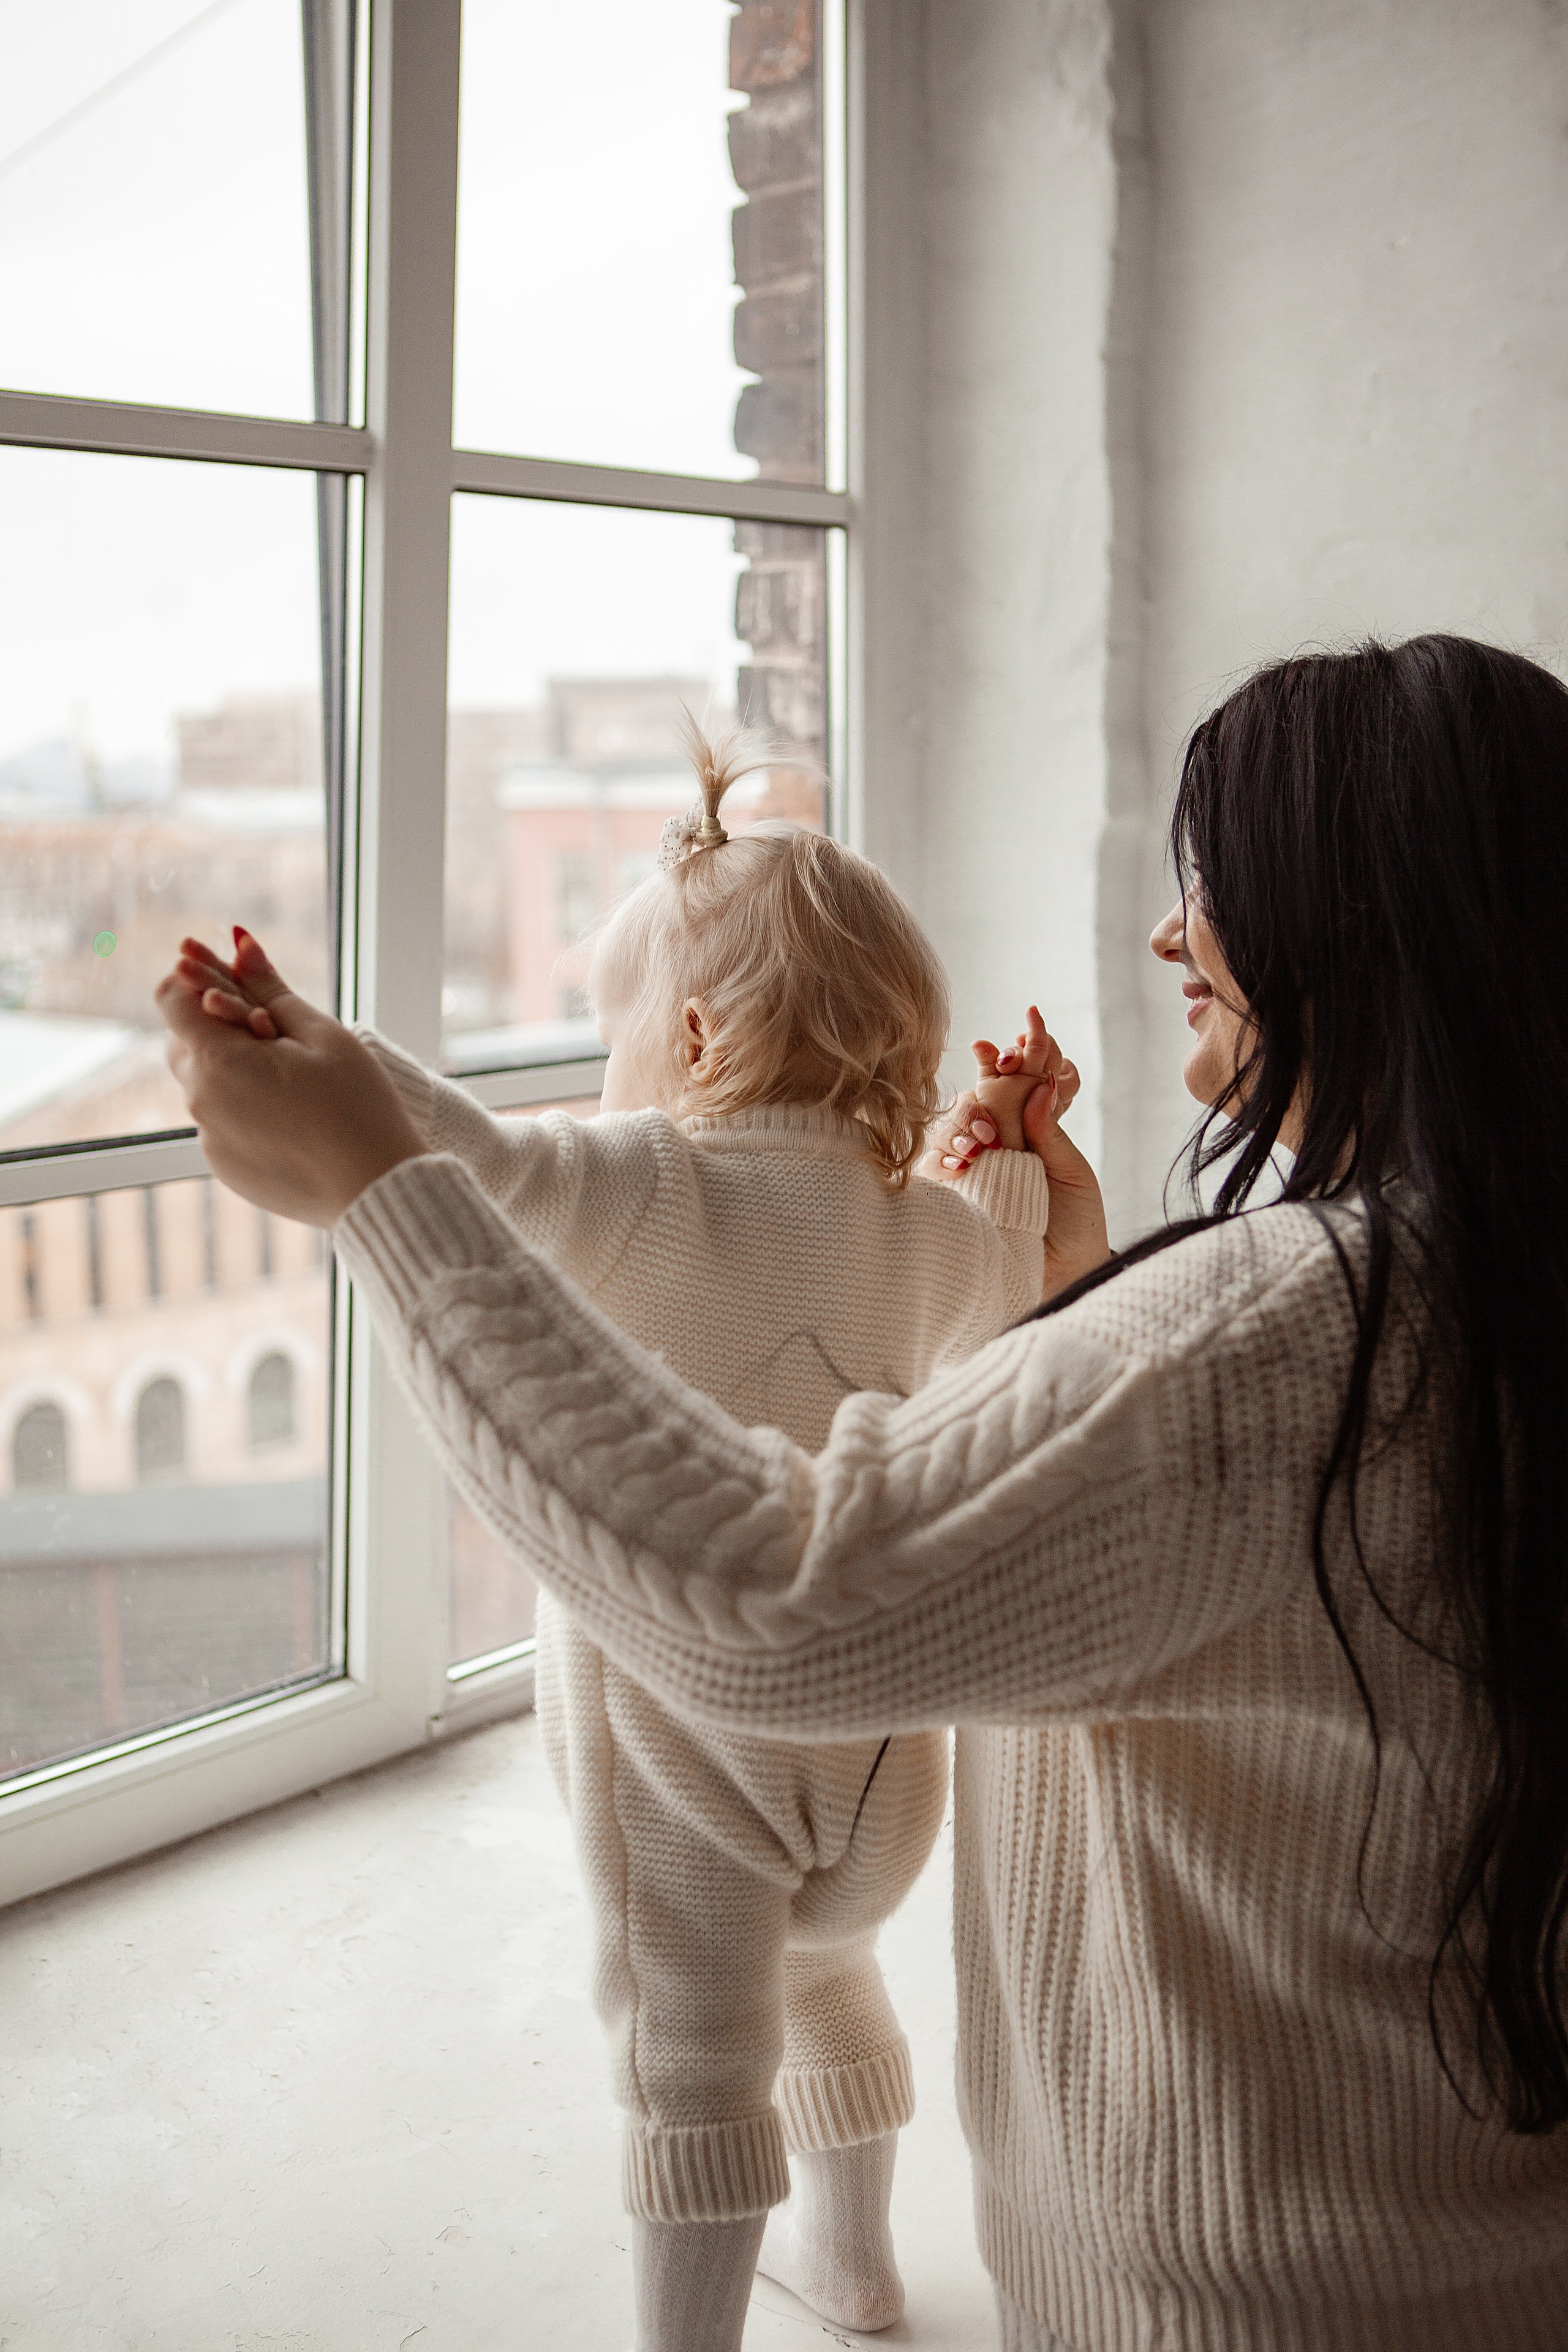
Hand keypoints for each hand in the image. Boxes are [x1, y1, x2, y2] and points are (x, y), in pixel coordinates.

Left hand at [156, 932, 425, 1225]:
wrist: (377, 1190)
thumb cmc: (358, 1106)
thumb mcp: (320, 1034)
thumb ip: (269, 986)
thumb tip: (237, 941)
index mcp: (218, 1060)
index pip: (172, 997)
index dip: (197, 976)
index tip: (228, 973)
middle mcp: (200, 1102)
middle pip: (184, 1040)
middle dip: (217, 1024)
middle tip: (273, 1027)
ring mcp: (209, 1140)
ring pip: (204, 1083)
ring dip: (232, 1068)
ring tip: (291, 1079)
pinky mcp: (225, 1168)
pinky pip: (221, 1122)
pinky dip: (244, 1108)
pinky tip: (293, 1117)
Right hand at [921, 1006, 1108, 1301]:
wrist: (1062, 1280)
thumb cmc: (1075, 1227)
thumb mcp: (1071, 1174)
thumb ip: (1051, 1131)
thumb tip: (1042, 1082)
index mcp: (1026, 1132)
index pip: (1011, 1085)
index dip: (1013, 1057)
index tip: (1025, 1033)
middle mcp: (993, 1145)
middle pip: (975, 1097)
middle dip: (985, 1083)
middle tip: (1003, 1075)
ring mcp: (969, 1168)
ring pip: (950, 1124)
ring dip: (964, 1122)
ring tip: (984, 1142)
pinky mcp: (949, 1196)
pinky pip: (931, 1165)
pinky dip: (942, 1156)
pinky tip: (961, 1163)